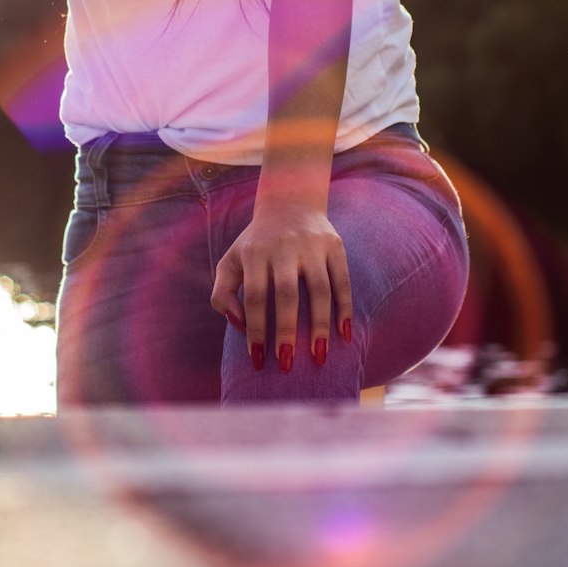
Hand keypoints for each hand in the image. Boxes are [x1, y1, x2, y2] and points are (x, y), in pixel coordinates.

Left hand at [210, 201, 352, 371]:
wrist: (289, 202)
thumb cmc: (255, 245)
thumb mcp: (230, 262)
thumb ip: (222, 294)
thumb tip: (239, 326)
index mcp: (254, 252)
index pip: (254, 295)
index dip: (256, 329)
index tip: (258, 360)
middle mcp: (283, 247)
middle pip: (286, 293)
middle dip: (286, 331)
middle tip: (286, 364)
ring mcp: (311, 245)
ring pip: (319, 288)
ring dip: (320, 325)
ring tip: (318, 357)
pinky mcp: (334, 245)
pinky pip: (342, 280)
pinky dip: (345, 308)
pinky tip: (344, 335)